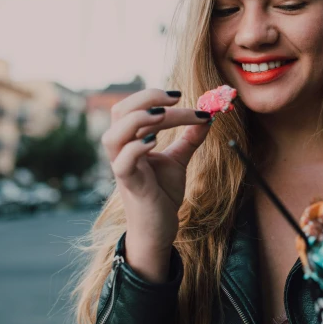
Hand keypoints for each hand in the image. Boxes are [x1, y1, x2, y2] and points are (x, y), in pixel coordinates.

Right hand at [101, 89, 211, 279]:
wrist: (159, 228)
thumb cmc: (162, 193)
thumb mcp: (179, 160)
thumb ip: (190, 139)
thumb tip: (208, 116)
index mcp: (131, 139)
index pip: (136, 107)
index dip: (155, 96)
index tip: (182, 95)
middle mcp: (122, 149)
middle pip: (120, 112)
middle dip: (146, 98)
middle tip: (176, 98)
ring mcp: (122, 166)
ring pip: (114, 135)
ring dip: (137, 119)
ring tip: (163, 114)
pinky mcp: (128, 184)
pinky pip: (122, 163)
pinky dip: (135, 149)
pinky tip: (154, 142)